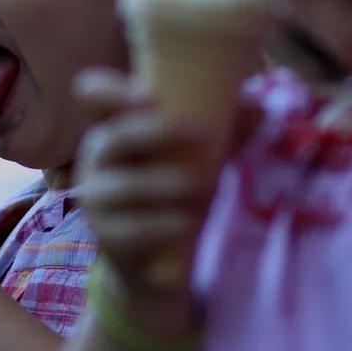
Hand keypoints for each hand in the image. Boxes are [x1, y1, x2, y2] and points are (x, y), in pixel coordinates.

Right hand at [73, 68, 220, 310]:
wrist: (154, 261)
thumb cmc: (175, 190)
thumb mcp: (196, 155)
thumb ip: (221, 129)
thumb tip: (259, 110)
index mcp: (114, 126)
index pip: (92, 94)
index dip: (108, 89)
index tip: (147, 95)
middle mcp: (96, 157)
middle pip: (115, 136)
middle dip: (157, 133)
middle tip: (202, 134)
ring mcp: (95, 198)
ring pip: (125, 187)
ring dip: (166, 184)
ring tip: (203, 189)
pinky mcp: (105, 236)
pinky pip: (131, 229)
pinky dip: (163, 225)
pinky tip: (188, 223)